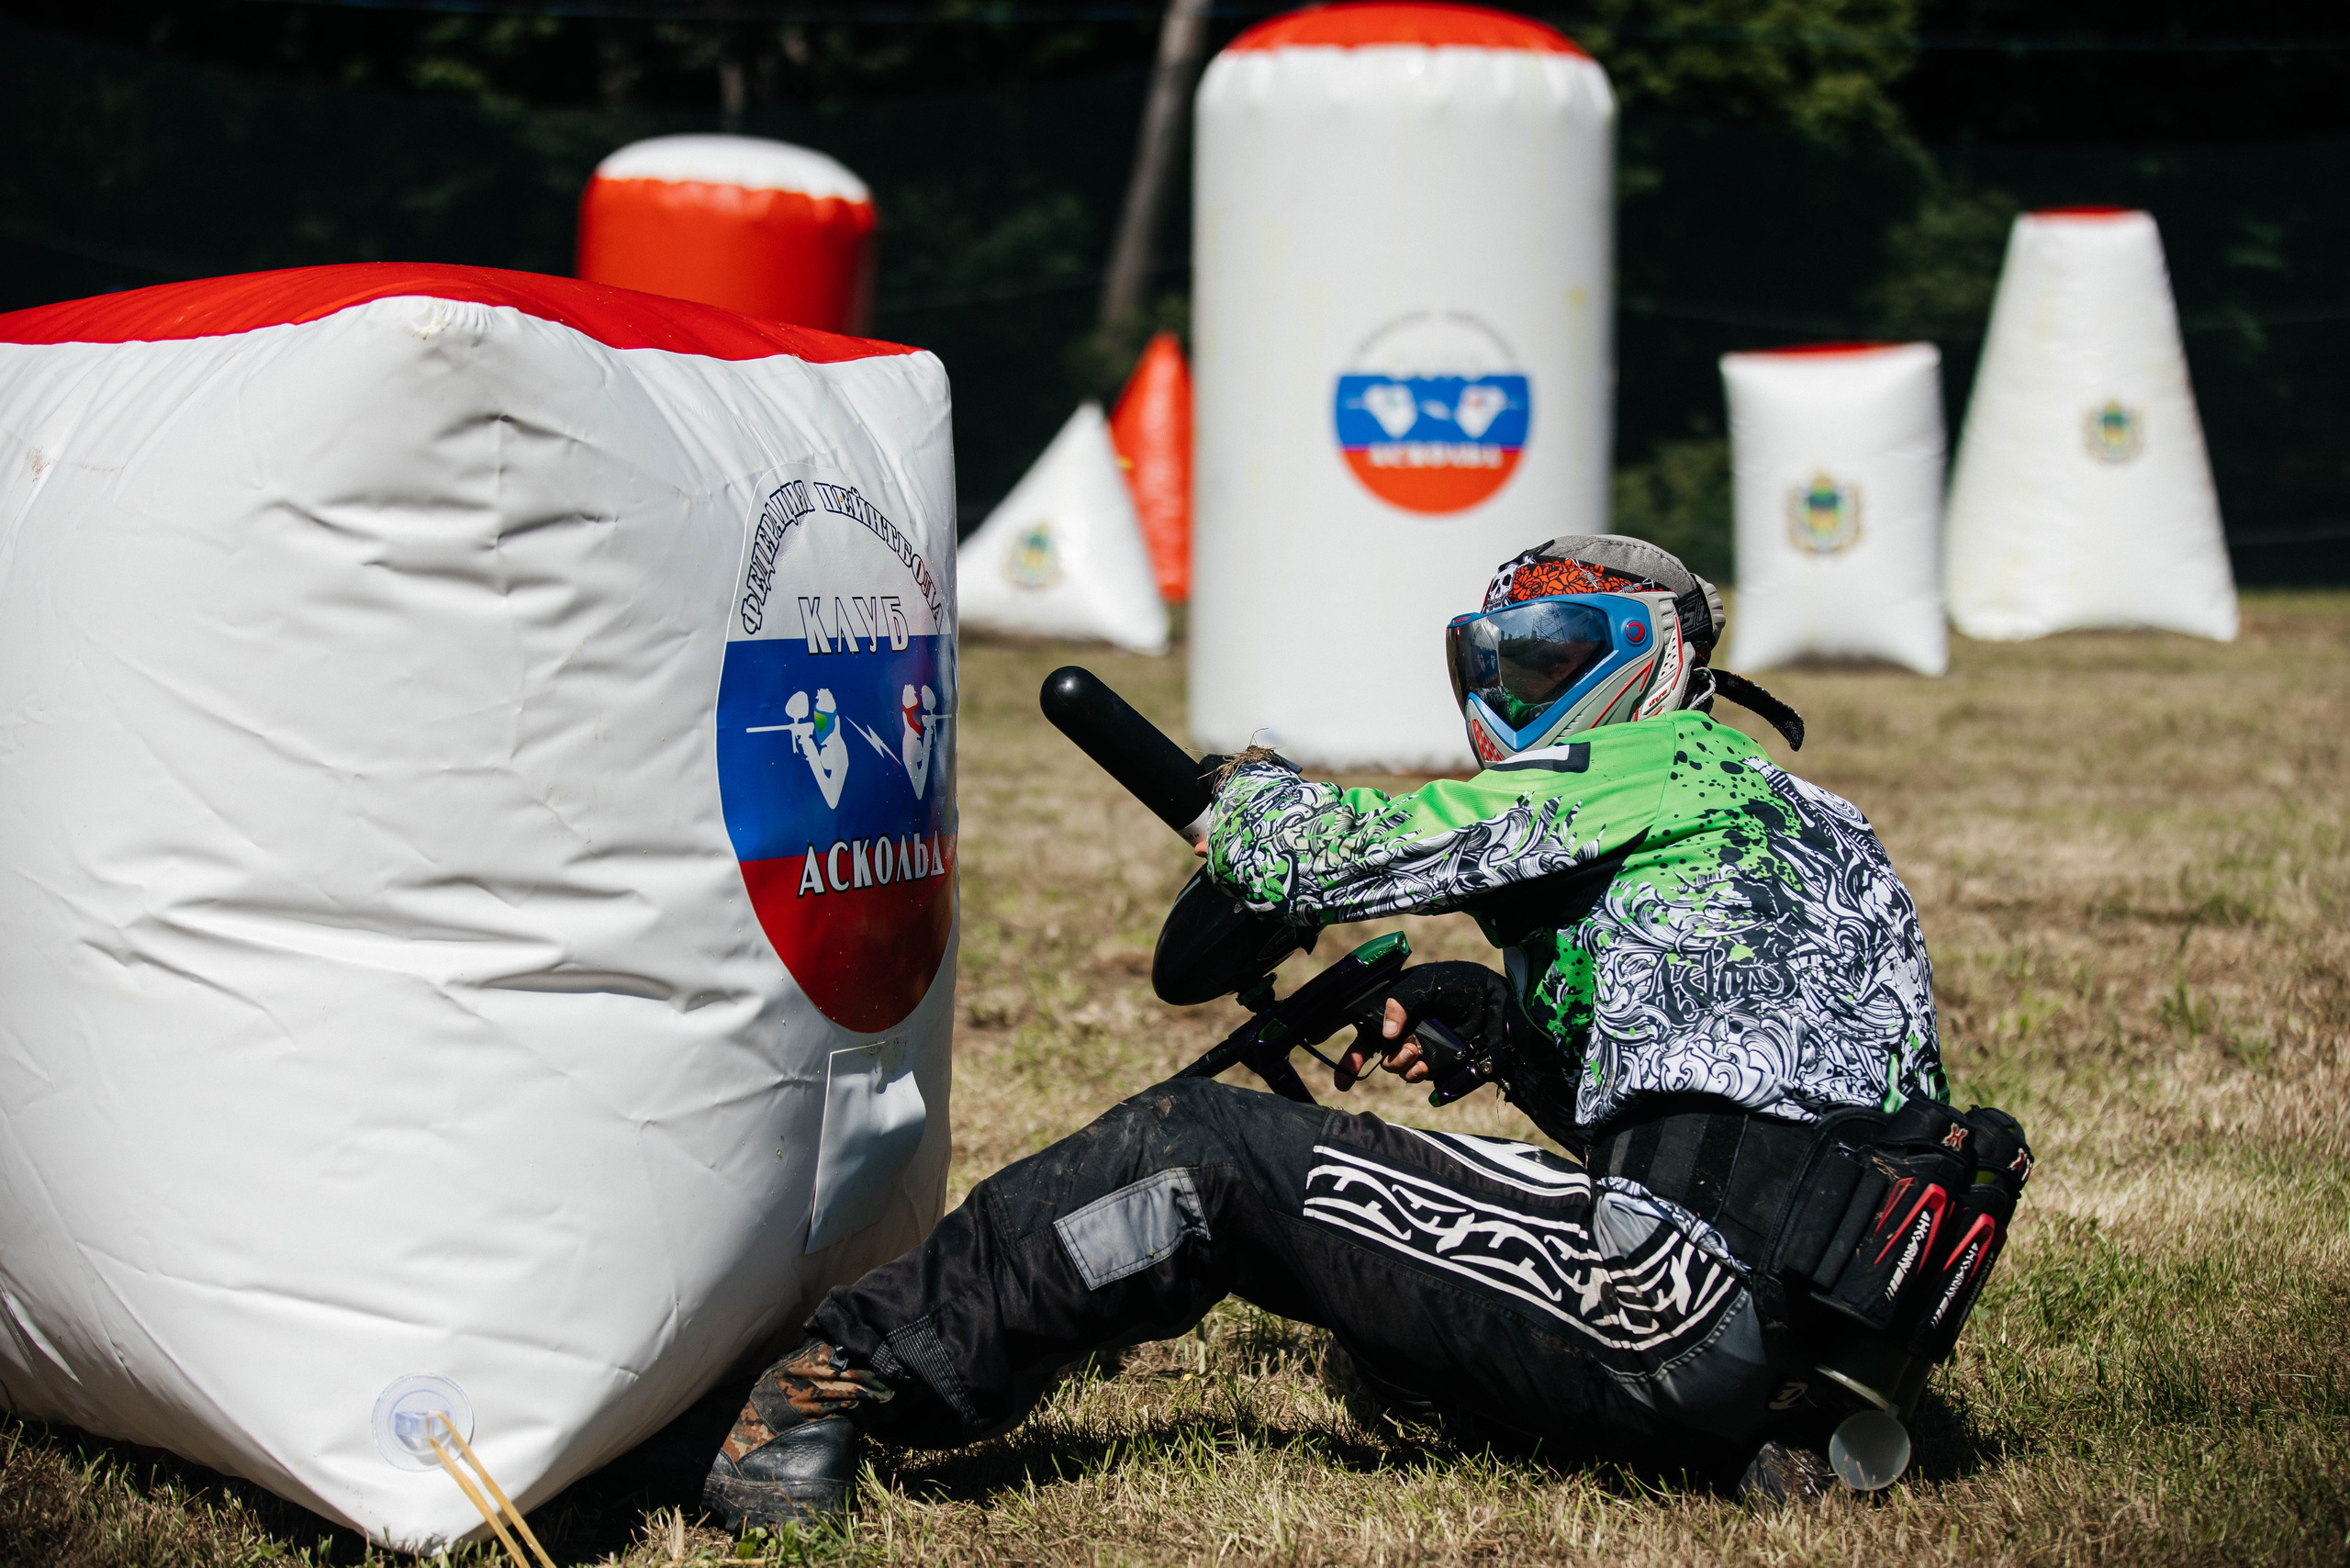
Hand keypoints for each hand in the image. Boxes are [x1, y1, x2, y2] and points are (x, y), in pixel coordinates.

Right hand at [1333, 961, 1509, 1091]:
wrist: (1501, 1008)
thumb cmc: (1465, 987)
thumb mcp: (1429, 984)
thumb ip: (1402, 1000)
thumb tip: (1386, 1033)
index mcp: (1397, 1005)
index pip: (1362, 1019)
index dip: (1341, 1033)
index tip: (1323, 1045)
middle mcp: (1404, 1028)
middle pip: (1370, 1048)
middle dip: (1354, 1063)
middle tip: (1345, 1079)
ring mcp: (1419, 1048)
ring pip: (1393, 1064)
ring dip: (1397, 1062)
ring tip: (1414, 1052)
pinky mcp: (1436, 1066)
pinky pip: (1415, 1075)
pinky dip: (1415, 1073)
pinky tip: (1423, 1064)